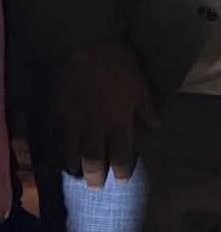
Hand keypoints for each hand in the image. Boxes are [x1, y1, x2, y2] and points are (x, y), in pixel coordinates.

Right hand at [49, 40, 158, 188]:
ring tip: (76, 172)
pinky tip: (55, 155)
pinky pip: (52, 138)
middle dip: (96, 178)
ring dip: (74, 167)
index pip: (122, 157)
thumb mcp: (140, 85)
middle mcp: (95, 131)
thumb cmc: (119, 64)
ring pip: (71, 156)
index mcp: (118, 124)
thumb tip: (156, 126)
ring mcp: (73, 125)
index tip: (124, 178)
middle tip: (97, 185)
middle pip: (94, 163)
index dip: (123, 171)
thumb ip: (146, 109)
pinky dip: (54, 149)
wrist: (86, 46)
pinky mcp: (55, 115)